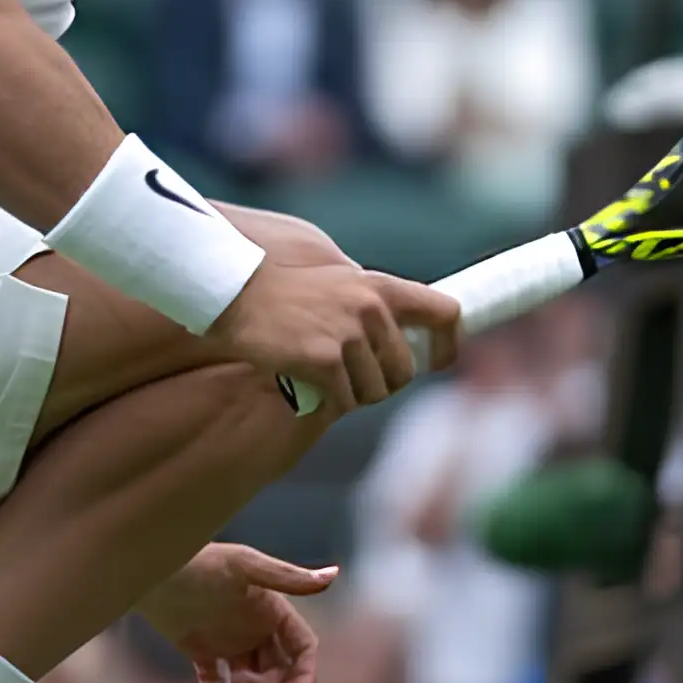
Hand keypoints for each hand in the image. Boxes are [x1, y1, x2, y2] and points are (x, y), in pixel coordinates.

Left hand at [141, 543, 338, 682]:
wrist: (151, 568)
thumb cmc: (199, 561)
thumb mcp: (244, 566)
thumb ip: (287, 577)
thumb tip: (334, 575)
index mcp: (273, 610)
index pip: (303, 650)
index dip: (303, 678)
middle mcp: (256, 628)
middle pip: (277, 673)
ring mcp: (229, 641)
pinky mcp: (202, 651)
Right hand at [208, 259, 461, 415]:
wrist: (234, 290)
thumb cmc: (282, 289)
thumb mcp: (337, 281)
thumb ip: (370, 303)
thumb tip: (397, 335)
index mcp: (380, 286)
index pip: (445, 312)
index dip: (449, 344)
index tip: (437, 362)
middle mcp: (371, 309)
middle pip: (404, 370)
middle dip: (383, 383)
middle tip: (353, 377)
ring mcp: (348, 335)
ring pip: (374, 392)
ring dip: (351, 393)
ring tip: (323, 374)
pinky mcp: (324, 360)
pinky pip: (344, 400)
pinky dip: (328, 400)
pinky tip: (307, 383)